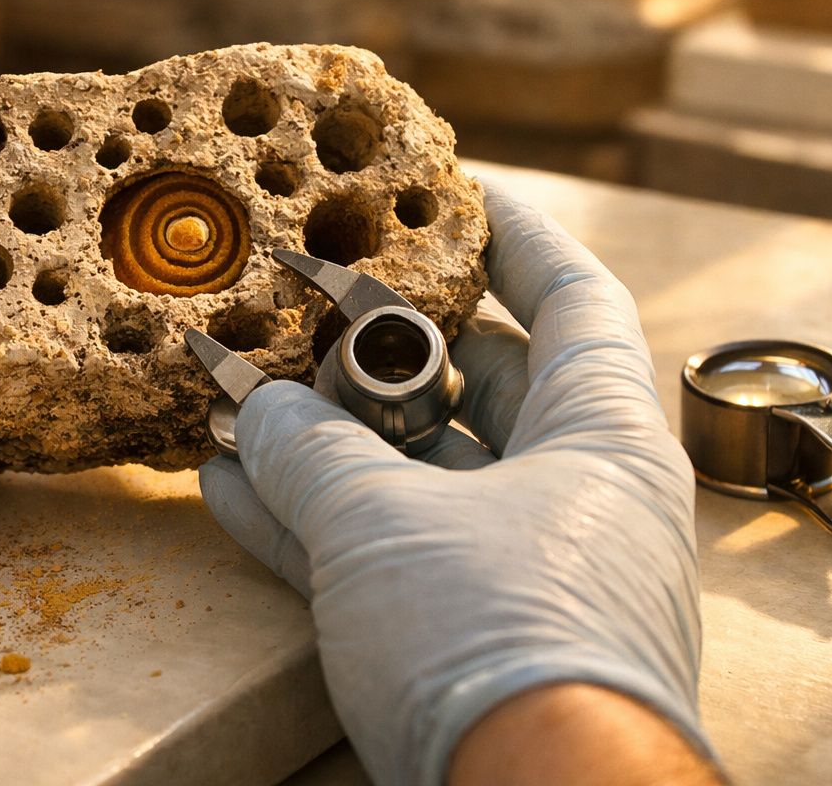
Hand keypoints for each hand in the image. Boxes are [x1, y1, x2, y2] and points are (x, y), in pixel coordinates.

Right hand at [199, 184, 713, 784]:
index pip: (574, 297)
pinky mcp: (468, 639)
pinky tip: (230, 493)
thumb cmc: (497, 644)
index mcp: (602, 439)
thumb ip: (312, 451)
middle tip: (306, 307)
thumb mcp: (387, 525)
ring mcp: (519, 572)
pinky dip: (315, 524)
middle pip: (477, 386)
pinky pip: (384, 554)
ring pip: (415, 477)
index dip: (514, 232)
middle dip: (382, 349)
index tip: (449, 188)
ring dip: (326, 443)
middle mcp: (574, 497)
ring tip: (239, 398)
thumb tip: (254, 407)